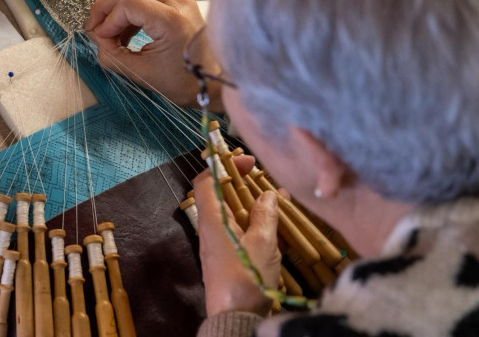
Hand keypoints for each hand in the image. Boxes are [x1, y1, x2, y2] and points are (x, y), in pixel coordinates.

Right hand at [86, 0, 217, 107]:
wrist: (215, 83)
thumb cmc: (183, 83)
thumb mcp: (141, 74)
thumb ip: (112, 55)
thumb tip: (97, 38)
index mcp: (170, 20)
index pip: (127, 3)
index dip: (107, 20)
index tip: (101, 40)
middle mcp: (177, 2)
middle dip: (107, 8)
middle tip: (95, 29)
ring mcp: (180, 0)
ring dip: (118, 10)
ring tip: (111, 35)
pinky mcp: (180, 4)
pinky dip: (131, 12)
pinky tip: (126, 33)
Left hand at [193, 156, 281, 316]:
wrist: (235, 319)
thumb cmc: (247, 277)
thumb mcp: (263, 243)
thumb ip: (265, 215)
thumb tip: (269, 194)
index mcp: (211, 220)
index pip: (206, 181)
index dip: (224, 166)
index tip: (247, 162)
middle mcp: (209, 229)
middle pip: (218, 195)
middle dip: (240, 182)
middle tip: (262, 178)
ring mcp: (215, 244)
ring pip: (229, 212)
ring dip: (248, 201)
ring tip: (274, 198)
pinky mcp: (224, 258)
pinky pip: (234, 229)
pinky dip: (250, 220)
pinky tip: (270, 222)